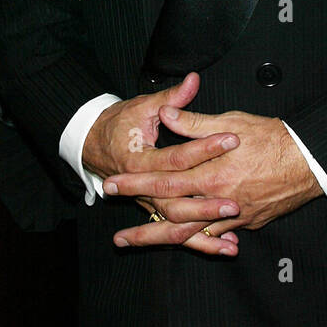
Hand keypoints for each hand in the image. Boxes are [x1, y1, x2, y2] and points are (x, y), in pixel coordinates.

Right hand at [85, 72, 241, 257]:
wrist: (93, 144)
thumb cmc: (119, 124)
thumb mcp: (141, 107)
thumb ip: (171, 98)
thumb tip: (193, 80)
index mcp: (139, 160)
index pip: (176, 157)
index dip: (204, 147)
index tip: (231, 139)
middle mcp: (142, 187)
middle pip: (176, 200)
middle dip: (206, 204)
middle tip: (234, 202)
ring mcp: (148, 202)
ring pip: (176, 224)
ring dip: (205, 231)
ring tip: (232, 236)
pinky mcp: (155, 210)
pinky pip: (177, 233)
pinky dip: (201, 242)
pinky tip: (225, 246)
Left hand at [104, 107, 321, 243]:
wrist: (312, 160)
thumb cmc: (274, 137)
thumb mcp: (232, 121)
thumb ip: (195, 122)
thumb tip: (166, 113)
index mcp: (211, 172)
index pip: (163, 180)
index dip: (136, 184)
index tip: (113, 185)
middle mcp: (219, 198)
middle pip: (173, 217)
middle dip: (143, 229)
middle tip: (119, 238)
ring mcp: (235, 215)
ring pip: (193, 234)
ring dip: (166, 241)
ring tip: (142, 247)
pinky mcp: (248, 222)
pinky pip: (220, 235)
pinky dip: (204, 242)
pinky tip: (190, 245)